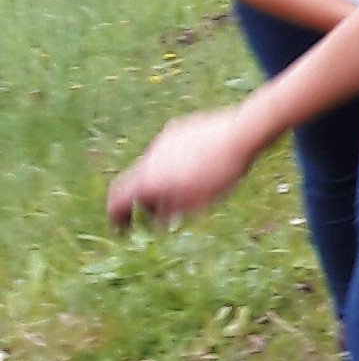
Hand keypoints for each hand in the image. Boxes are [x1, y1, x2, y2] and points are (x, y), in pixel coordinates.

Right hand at [107, 106, 264, 229]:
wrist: (239, 134)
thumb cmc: (220, 174)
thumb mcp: (195, 203)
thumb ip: (170, 213)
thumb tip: (155, 220)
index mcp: (148, 179)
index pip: (117, 200)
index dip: (116, 218)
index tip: (123, 230)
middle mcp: (148, 158)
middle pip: (134, 183)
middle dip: (141, 202)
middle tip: (155, 216)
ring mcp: (162, 142)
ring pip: (151, 167)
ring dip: (158, 183)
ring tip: (184, 194)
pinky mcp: (176, 130)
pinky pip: (167, 153)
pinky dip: (172, 167)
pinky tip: (196, 170)